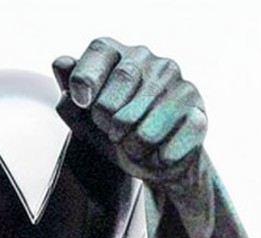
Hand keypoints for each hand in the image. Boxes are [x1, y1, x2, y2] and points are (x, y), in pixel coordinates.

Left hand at [52, 37, 206, 186]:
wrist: (158, 164)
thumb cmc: (119, 138)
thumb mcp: (86, 124)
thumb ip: (69, 99)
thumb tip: (61, 64)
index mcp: (125, 57)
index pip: (101, 49)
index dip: (86, 77)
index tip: (82, 103)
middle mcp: (156, 63)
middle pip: (123, 77)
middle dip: (108, 116)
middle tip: (112, 133)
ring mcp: (180, 86)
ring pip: (146, 121)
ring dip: (133, 146)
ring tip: (135, 147)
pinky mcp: (198, 114)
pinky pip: (170, 144)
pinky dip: (157, 159)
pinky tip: (159, 155)